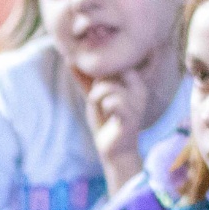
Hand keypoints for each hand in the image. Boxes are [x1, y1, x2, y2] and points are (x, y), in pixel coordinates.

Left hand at [84, 69, 149, 192]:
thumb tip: (69, 58)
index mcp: (133, 81)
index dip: (98, 71)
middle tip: (97, 100)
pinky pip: (112, 102)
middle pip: (109, 71)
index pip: (112, 61)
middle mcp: (139, 89)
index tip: (94, 87)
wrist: (113, 151)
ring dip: (96, 98)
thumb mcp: (94, 96)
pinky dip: (104, 107)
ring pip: (107, 87)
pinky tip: (108, 115)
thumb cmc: (105, 122)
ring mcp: (137, 103)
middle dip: (96, 85)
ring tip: (101, 108)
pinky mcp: (131, 117)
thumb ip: (85, 78)